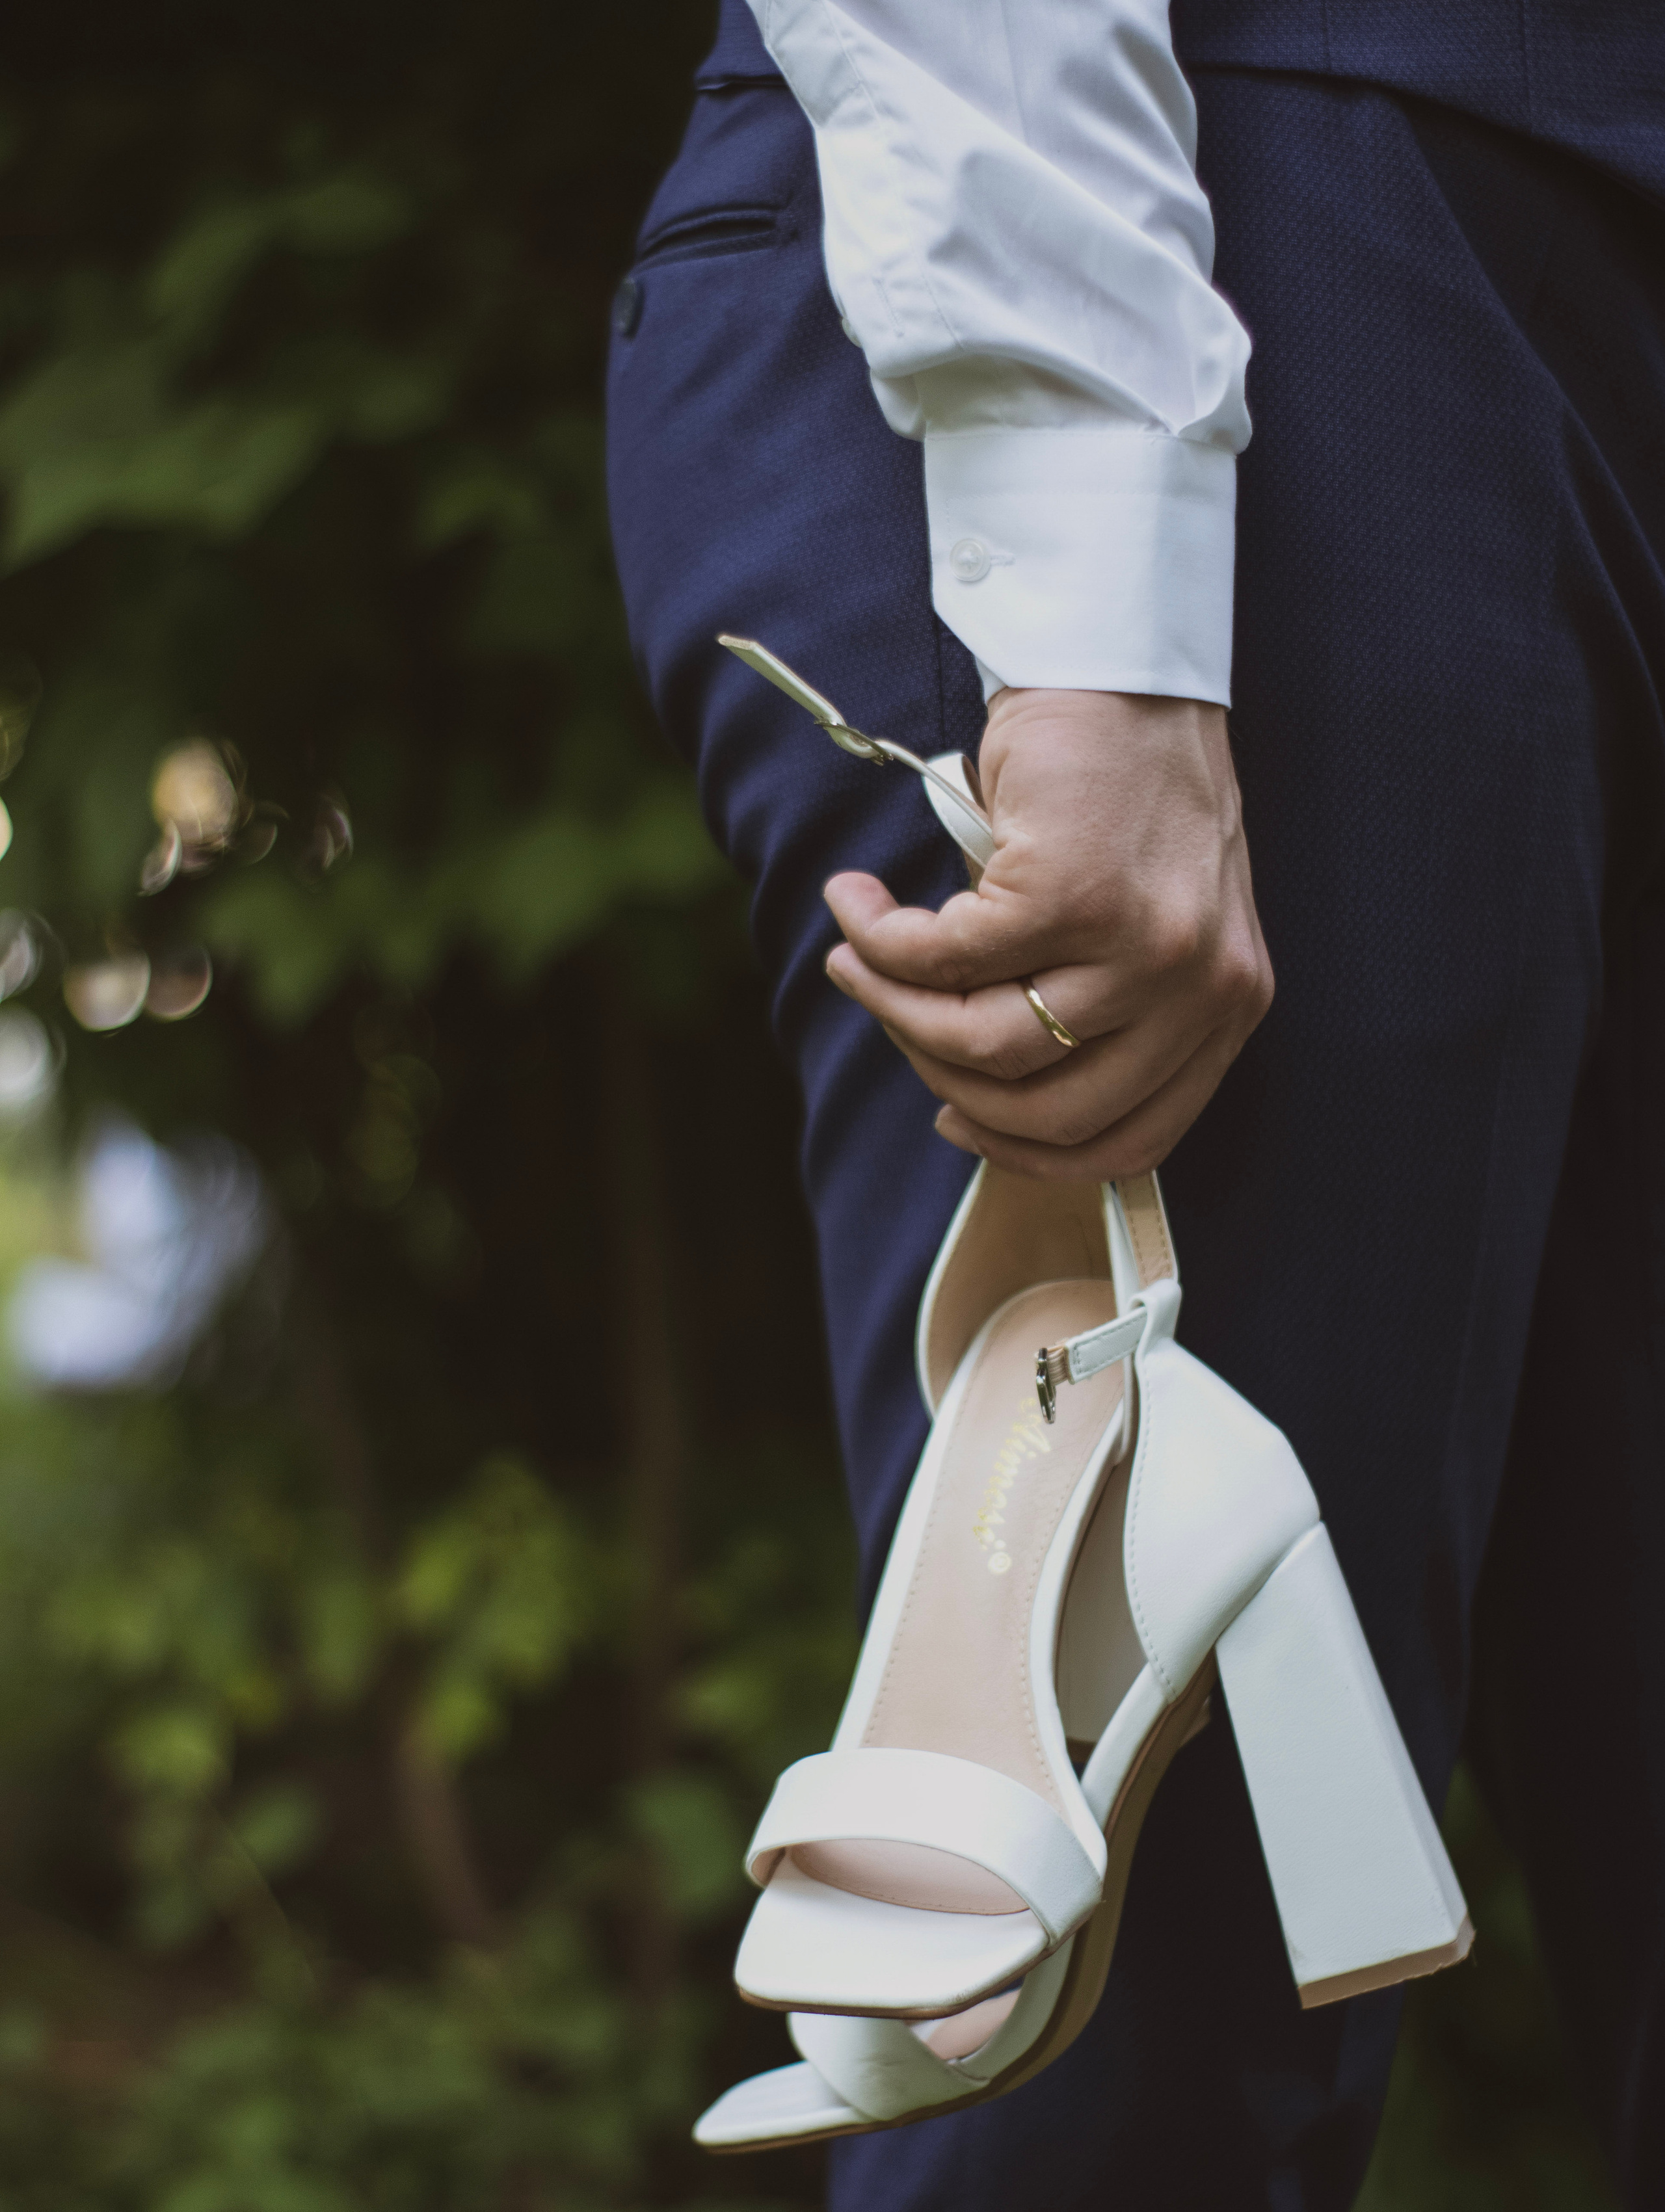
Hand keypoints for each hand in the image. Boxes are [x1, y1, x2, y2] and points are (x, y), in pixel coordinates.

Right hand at [822, 688, 1272, 1178]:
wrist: (1119, 658)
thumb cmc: (1122, 779)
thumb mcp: (1143, 910)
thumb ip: (1100, 998)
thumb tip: (981, 1081)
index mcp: (1224, 1004)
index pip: (1132, 1138)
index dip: (1030, 1151)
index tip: (963, 1120)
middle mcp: (1198, 986)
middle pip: (1046, 1108)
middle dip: (941, 1075)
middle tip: (888, 1016)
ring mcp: (1142, 944)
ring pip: (987, 1043)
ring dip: (896, 1006)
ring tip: (855, 959)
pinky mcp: (1072, 893)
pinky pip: (947, 958)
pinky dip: (882, 941)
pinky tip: (858, 905)